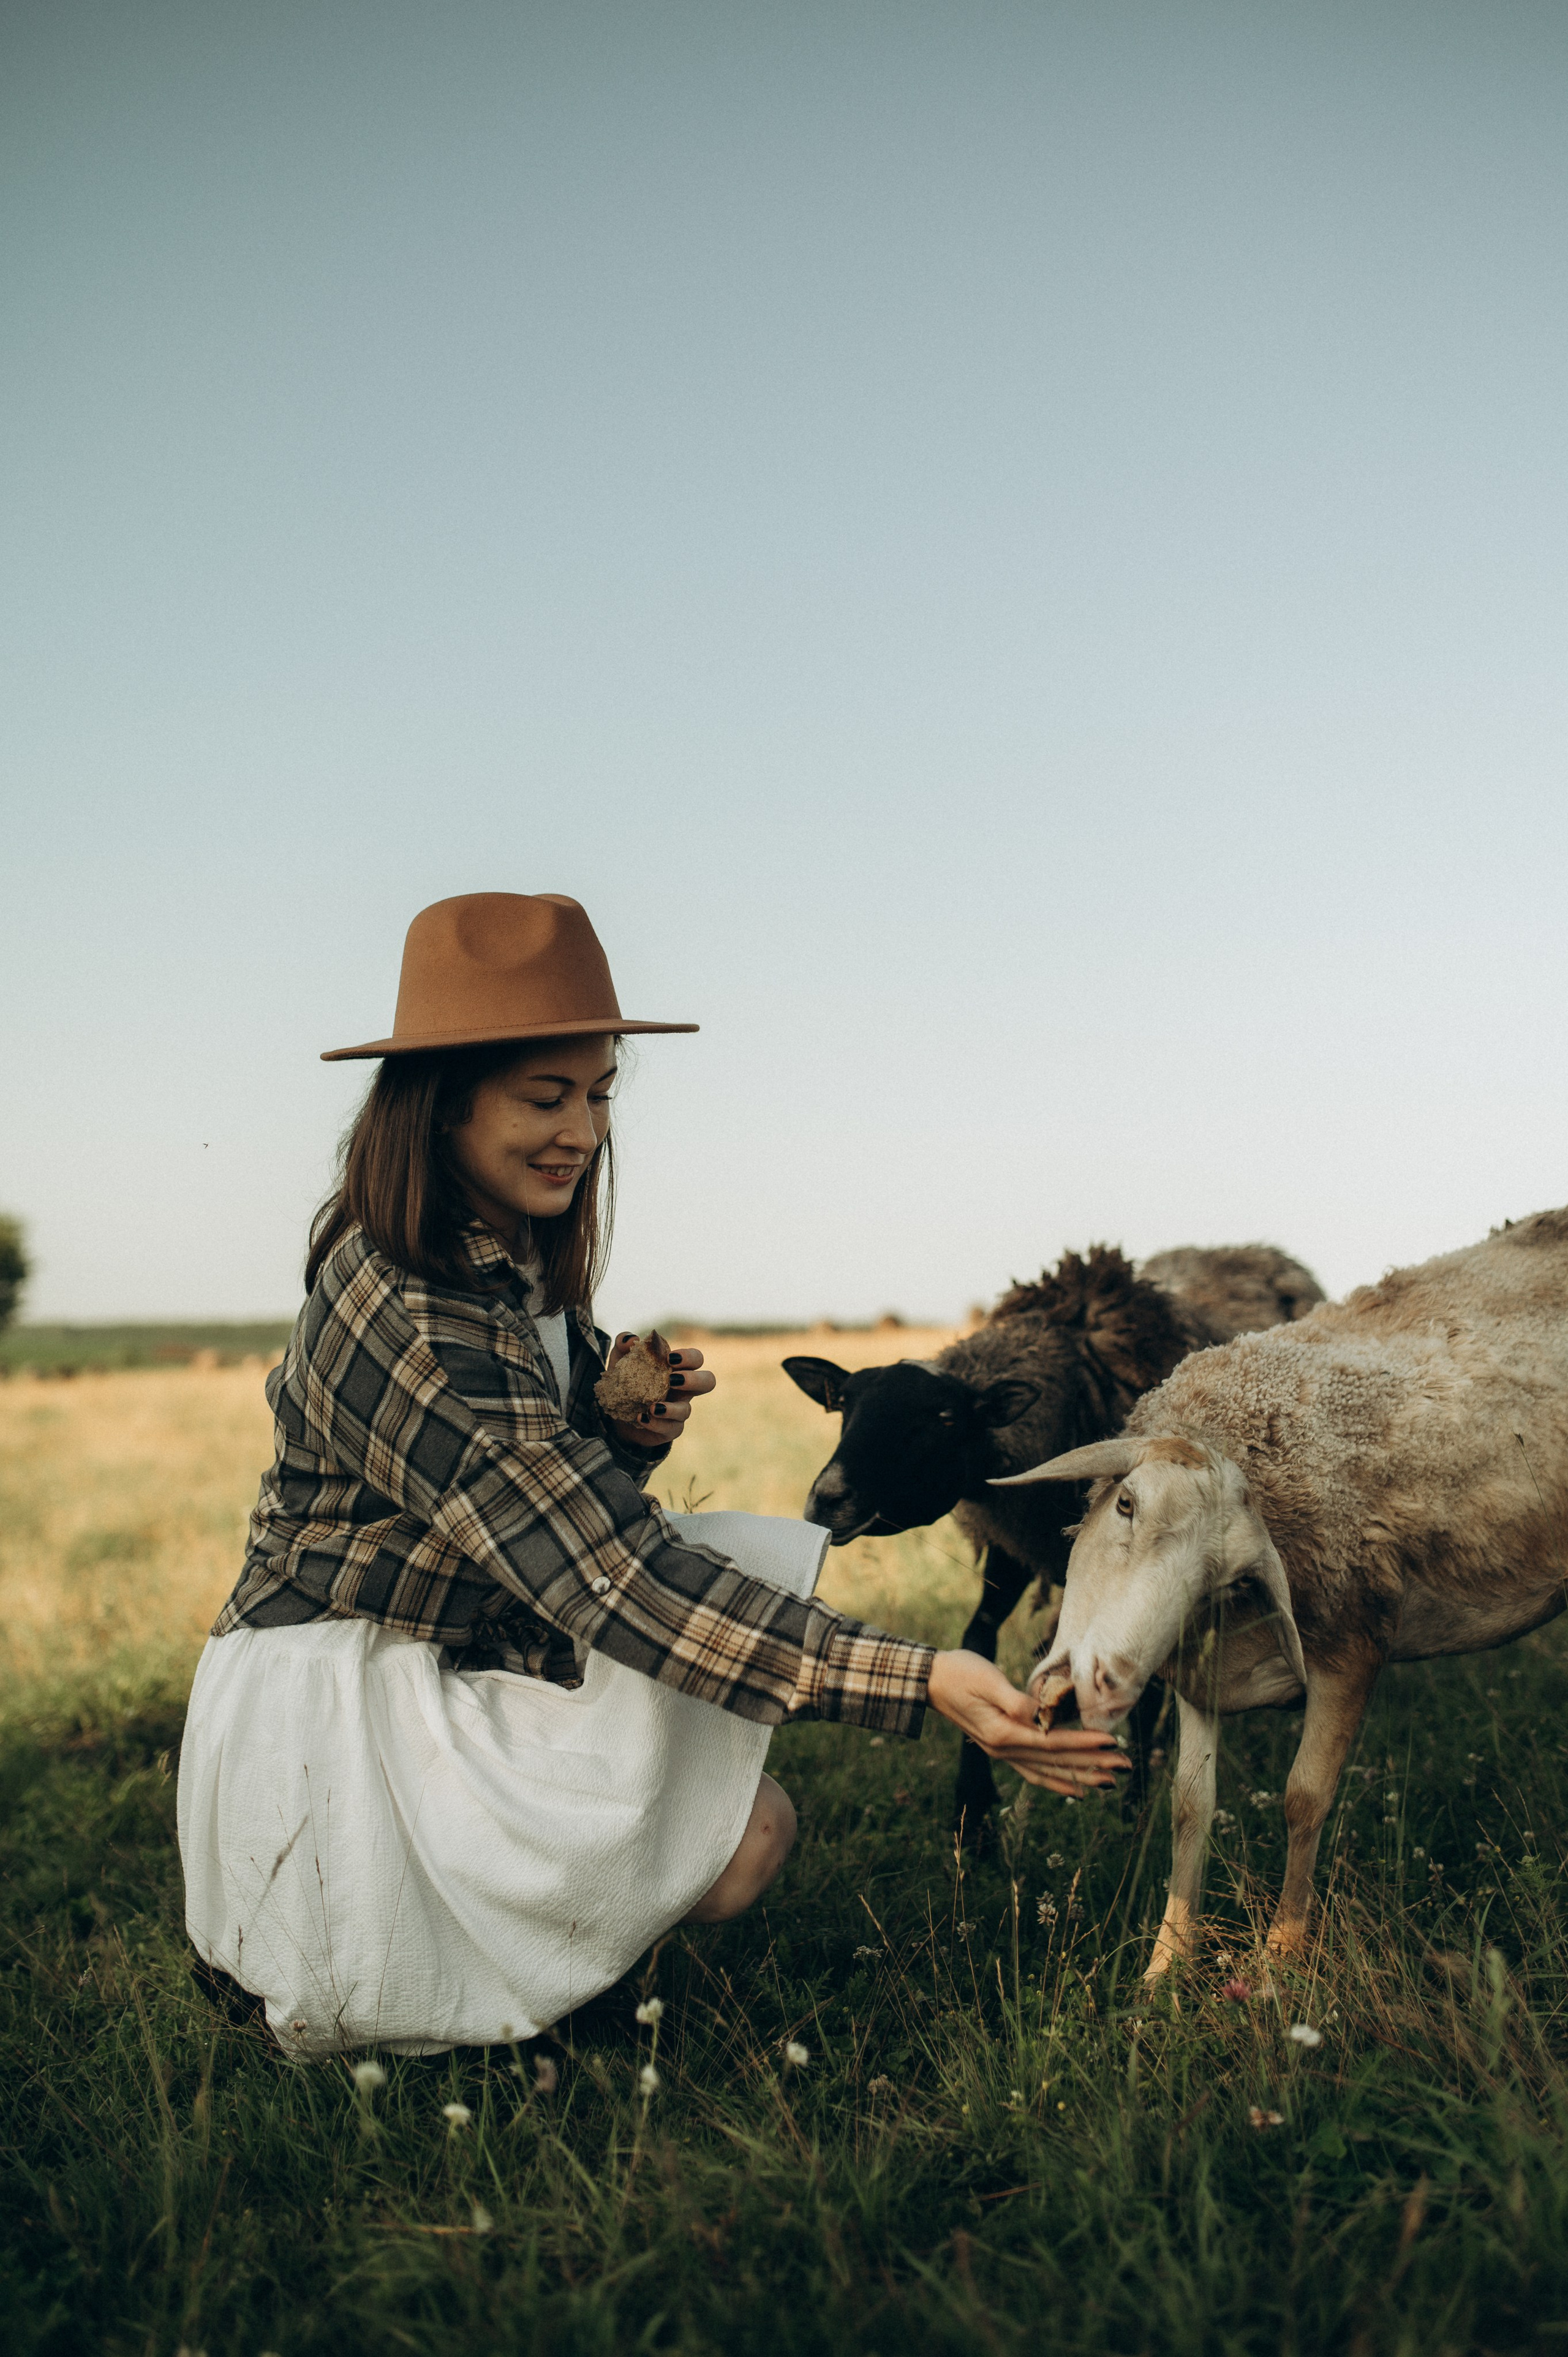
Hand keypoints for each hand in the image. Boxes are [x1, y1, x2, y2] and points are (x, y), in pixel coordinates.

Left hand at [605, 1339, 716, 1451]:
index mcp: (677, 1369)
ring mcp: (678, 1411)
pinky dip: (656, 1424)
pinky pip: (671, 1429)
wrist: (616, 1413)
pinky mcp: (669, 1428)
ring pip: (687, 1411)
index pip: (696, 1359)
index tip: (669, 1359)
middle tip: (672, 1380)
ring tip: (652, 1407)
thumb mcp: (620, 1358)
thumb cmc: (626, 1380)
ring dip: (671, 1409)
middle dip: (694, 1380)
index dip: (689, 1357)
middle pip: (708, 1382)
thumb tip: (632, 1340)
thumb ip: (624, 1343)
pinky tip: (641, 1418)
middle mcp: (683, 1389)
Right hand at [926, 1650, 1129, 1796]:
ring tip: (1110, 1781)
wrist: (929, 1680)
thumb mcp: (987, 1679)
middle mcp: (1005, 1750)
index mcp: (1003, 1733)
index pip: (1053, 1742)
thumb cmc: (959, 1672)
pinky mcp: (1002, 1748)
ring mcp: (1002, 1753)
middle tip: (1126, 1766)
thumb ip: (1014, 1700)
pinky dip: (1056, 1781)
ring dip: (1081, 1776)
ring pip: (1048, 1771)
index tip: (1113, 1742)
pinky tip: (1075, 1788)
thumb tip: (1040, 1713)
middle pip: (1056, 1761)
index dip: (1084, 1743)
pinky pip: (1034, 1771)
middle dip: (1093, 1764)